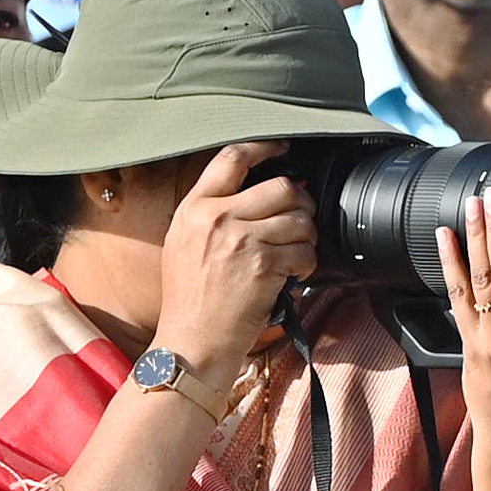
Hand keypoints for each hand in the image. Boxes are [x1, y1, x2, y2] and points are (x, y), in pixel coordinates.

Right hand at [156, 141, 315, 386]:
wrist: (190, 344)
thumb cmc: (189, 302)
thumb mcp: (183, 245)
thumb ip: (212, 215)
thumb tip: (257, 196)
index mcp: (193, 208)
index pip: (232, 158)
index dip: (265, 147)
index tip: (284, 149)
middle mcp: (216, 217)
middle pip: (280, 185)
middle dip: (301, 201)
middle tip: (302, 218)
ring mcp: (240, 239)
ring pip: (298, 217)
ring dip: (307, 235)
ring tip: (297, 252)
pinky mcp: (262, 265)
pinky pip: (304, 250)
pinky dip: (307, 263)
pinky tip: (295, 274)